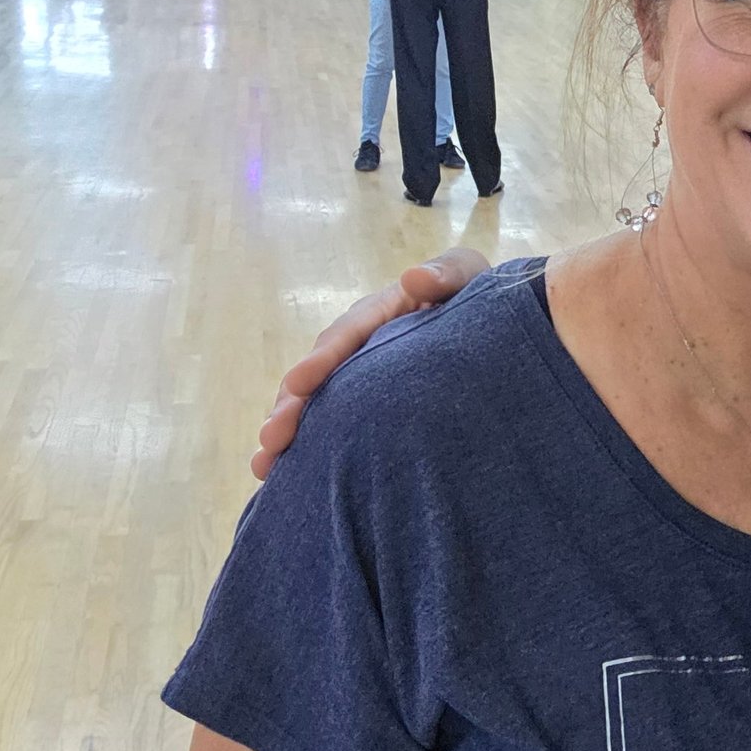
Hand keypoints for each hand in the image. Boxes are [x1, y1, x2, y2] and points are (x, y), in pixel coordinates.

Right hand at [252, 248, 489, 479]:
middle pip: (319, 373)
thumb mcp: (464, 275)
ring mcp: (354, 373)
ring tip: (267, 465)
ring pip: (315, 401)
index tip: (299, 384)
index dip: (322, 360)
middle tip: (272, 439)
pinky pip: (330, 420)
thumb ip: (446, 275)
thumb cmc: (471, 292)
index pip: (345, 335)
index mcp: (377, 314)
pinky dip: (308, 444)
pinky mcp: (361, 400)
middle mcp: (356, 344)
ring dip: (290, 430)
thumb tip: (413, 277)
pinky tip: (284, 475)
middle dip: (292, 406)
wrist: (483, 323)